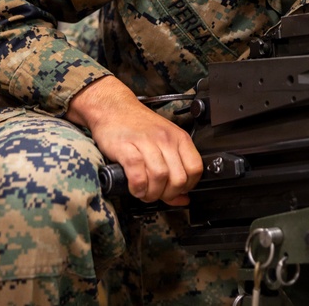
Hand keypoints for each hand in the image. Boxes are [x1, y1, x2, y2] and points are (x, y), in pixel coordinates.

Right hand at [67, 75, 203, 204]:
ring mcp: (146, 142)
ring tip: (144, 193)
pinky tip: (135, 188)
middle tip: (157, 195)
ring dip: (152, 193)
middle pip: (178, 178)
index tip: (176, 191)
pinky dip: (138, 187)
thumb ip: (175, 170)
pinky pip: (138, 173)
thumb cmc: (138, 127)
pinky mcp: (126, 147)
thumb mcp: (163, 144)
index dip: (187, 186)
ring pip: (160, 177)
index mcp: (179, 138)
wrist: (113, 108)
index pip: (195, 169)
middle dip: (168, 194)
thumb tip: (184, 199)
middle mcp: (166, 139)